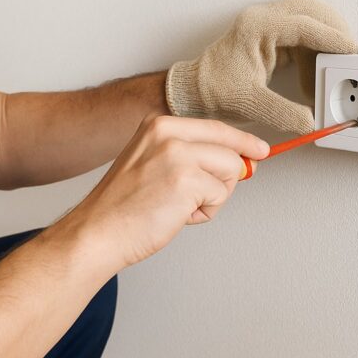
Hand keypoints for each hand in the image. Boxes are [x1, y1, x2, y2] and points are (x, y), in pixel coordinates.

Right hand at [67, 115, 268, 268]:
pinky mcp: (187, 180)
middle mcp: (169, 133)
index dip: (242, 142)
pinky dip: (204, 213)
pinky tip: (175, 215)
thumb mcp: (155, 165)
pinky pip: (220, 196)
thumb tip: (241, 162)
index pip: (216, 128)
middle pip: (230, 150)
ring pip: (231, 172)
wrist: (97, 232)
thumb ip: (193, 157)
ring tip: (178, 206)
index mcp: (160, 125)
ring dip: (212, 197)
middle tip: (199, 199)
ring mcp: (178, 155)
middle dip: (227, 179)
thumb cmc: (124, 208)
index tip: (260, 150)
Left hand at [166, 0, 357, 134]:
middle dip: (333, 30)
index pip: (304, 26)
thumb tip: (312, 122)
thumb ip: (284, 114)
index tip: (352, 50)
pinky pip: (300, 33)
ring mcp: (266, 24)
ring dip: (324, 39)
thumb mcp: (251, 104)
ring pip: (307, 18)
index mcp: (257, 27)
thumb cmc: (213, 89)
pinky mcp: (270, 35)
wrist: (195, 89)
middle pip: (309, 10)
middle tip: (349, 54)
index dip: (332, 38)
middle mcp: (263, 19)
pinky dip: (314, 48)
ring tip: (333, 66)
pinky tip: (317, 69)